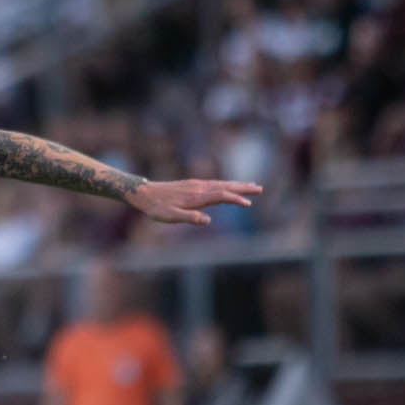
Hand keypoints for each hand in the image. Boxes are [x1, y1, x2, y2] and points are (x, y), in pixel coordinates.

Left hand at [127, 179, 261, 225]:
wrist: (144, 193)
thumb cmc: (156, 208)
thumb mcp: (170, 217)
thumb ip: (189, 218)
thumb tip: (207, 220)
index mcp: (196, 196)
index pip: (221, 196)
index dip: (235, 199)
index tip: (248, 203)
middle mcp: (199, 188)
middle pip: (225, 186)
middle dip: (243, 188)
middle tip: (260, 188)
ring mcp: (196, 184)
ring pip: (221, 183)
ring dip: (237, 184)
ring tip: (252, 185)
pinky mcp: (193, 184)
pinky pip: (214, 183)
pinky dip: (226, 184)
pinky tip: (229, 186)